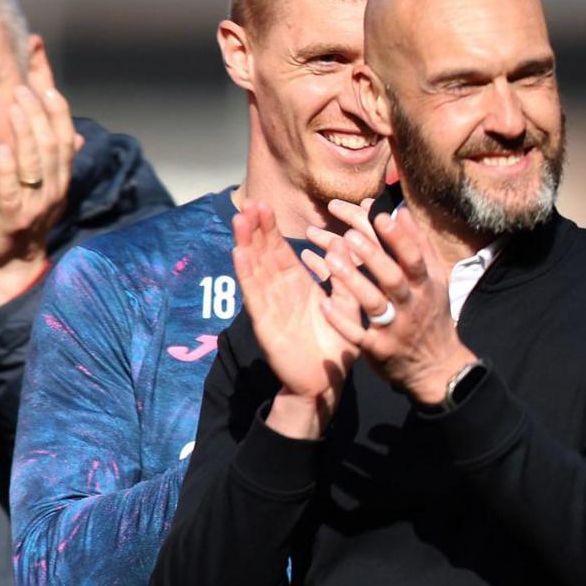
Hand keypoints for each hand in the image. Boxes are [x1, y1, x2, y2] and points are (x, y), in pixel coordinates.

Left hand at [0, 65, 84, 303]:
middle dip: (39, 116)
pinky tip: (2, 148)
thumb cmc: (25, 222)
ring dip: (24, 132)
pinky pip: (11, 191)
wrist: (12, 265)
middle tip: (23, 90)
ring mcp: (35, 207)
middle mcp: (53, 192)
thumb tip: (75, 136)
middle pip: (51, 147)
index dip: (59, 114)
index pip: (65, 141)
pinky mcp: (13, 220)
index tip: (48, 88)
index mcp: (61, 181)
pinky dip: (7, 169)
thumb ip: (56, 161)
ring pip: (34, 164)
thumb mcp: (45, 189)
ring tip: (14, 106)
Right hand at [229, 201, 355, 437]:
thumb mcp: (346, 305)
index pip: (280, 251)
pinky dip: (246, 274)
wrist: (325, 383)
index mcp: (297, 287)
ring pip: (255, 269)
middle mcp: (279, 293)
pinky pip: (254, 295)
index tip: (264, 204)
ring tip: (240, 219)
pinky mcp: (265, 323)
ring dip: (246, 244)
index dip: (270, 229)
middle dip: (256, 229)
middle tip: (250, 202)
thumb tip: (346, 242)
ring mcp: (270, 306)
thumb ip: (345, 276)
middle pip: (263, 255)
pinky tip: (239, 254)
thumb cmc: (334, 345)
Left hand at [306, 198, 474, 406]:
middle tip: (349, 234)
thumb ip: (417, 247)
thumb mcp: (434, 282)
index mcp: (424, 286)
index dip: (399, 237)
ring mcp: (395, 329)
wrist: (437, 368)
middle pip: (392, 278)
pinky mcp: (379, 350)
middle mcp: (411, 306)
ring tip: (330, 260)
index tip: (380, 214)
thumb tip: (399, 212)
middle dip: (373, 255)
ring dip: (353, 282)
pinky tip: (324, 305)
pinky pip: (359, 336)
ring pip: (374, 304)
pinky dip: (343, 322)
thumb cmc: (430, 316)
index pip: (413, 257)